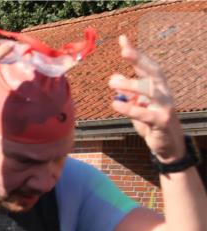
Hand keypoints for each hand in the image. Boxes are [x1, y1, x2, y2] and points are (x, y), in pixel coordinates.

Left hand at [109, 35, 183, 160]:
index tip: (123, 39)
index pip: (147, 65)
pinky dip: (130, 108)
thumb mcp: (137, 104)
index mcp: (157, 85)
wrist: (167, 143)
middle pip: (153, 71)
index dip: (136, 52)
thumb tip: (114, 79)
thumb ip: (127, 93)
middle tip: (124, 51)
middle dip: (139, 59)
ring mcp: (164, 106)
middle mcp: (163, 92)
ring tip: (113, 82)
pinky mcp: (160, 121)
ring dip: (132, 84)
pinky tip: (115, 104)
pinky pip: (145, 114)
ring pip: (150, 91)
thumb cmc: (150, 120)